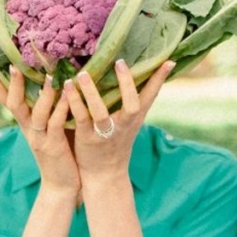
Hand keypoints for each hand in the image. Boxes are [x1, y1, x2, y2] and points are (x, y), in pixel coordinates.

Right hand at [0, 63, 79, 194]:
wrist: (61, 186)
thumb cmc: (59, 153)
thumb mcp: (48, 128)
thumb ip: (48, 107)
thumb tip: (52, 79)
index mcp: (25, 123)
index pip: (5, 99)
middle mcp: (28, 129)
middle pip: (14, 103)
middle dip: (13, 84)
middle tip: (13, 64)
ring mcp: (39, 138)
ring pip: (37, 112)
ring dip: (44, 93)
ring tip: (51, 75)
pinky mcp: (54, 146)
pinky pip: (56, 124)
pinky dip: (61, 108)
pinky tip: (68, 94)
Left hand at [63, 59, 174, 181]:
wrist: (105, 175)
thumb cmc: (115, 144)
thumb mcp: (129, 124)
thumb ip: (130, 103)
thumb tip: (131, 74)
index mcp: (135, 118)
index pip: (151, 96)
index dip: (160, 79)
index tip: (168, 61)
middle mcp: (124, 125)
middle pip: (132, 104)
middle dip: (127, 83)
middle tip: (120, 61)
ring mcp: (105, 133)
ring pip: (100, 112)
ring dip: (91, 92)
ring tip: (83, 73)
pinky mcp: (87, 138)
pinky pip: (81, 118)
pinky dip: (74, 102)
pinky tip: (68, 87)